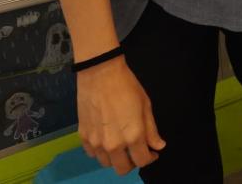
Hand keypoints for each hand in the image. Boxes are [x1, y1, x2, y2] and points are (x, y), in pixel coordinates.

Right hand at [76, 56, 164, 173]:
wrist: (100, 73)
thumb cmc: (126, 86)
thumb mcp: (146, 106)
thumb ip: (152, 130)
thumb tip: (158, 146)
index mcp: (132, 136)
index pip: (142, 161)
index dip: (150, 158)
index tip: (152, 151)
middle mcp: (113, 144)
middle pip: (122, 169)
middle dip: (132, 162)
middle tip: (136, 150)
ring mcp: (96, 142)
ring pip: (106, 163)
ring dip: (115, 157)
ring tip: (120, 143)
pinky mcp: (83, 136)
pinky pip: (92, 153)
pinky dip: (100, 151)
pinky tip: (106, 138)